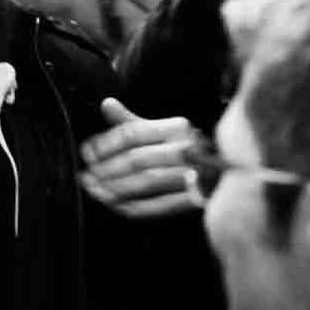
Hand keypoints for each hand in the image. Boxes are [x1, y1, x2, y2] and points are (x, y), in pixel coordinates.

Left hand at [78, 98, 199, 218]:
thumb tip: (106, 103)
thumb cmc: (183, 149)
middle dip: (107, 169)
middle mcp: (185, 149)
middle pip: (137, 158)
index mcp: (176, 128)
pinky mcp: (193, 199)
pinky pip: (158, 205)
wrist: (224, 173)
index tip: (87, 152)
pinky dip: (133, 206)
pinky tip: (114, 204)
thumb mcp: (160, 130)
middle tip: (86, 175)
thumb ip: (130, 121)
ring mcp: (192, 175)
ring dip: (115, 188)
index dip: (105, 144)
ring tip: (94, 189)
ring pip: (146, 182)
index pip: (133, 133)